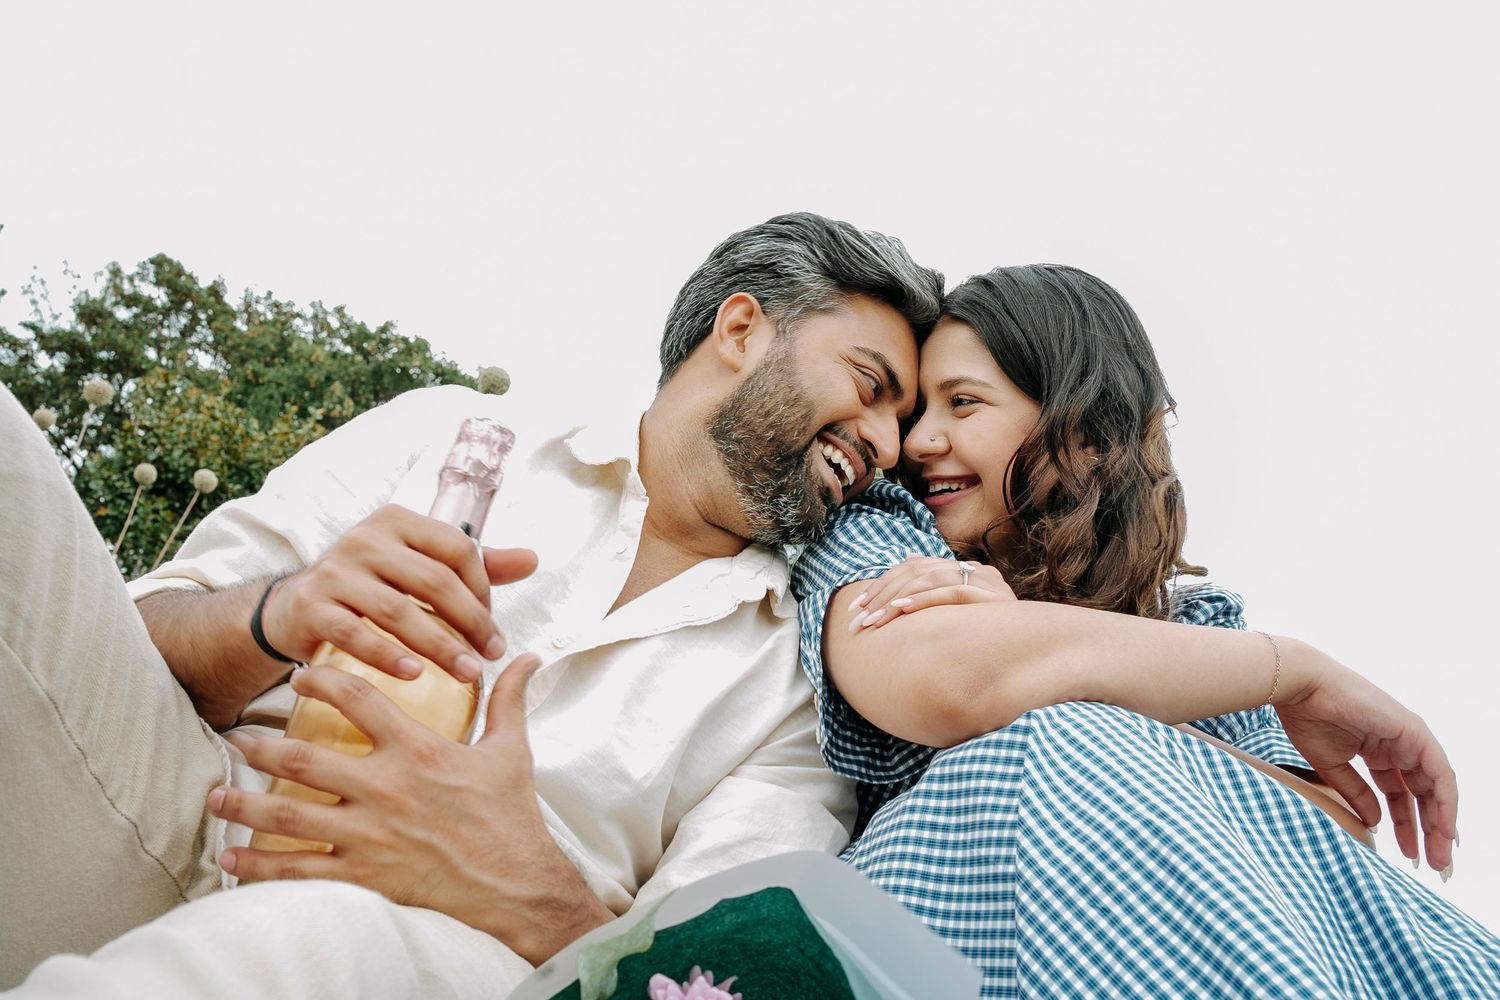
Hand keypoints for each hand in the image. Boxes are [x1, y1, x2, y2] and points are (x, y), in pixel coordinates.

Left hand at [209, 657, 614, 963]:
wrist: (515, 883)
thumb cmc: (511, 815)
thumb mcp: (512, 750)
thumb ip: (510, 699)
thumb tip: (531, 657)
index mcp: (417, 751)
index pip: (358, 702)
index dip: (323, 683)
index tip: (299, 677)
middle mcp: (385, 789)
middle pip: (303, 761)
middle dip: (260, 749)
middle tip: (235, 738)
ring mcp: (369, 835)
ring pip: (289, 818)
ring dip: (244, 806)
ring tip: (215, 796)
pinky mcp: (364, 876)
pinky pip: (299, 872)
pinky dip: (260, 867)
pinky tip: (232, 859)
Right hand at [263, 504, 538, 682]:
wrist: (296, 606)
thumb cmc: (372, 586)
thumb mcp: (419, 566)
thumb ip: (473, 564)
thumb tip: (532, 559)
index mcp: (397, 521)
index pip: (456, 548)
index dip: (483, 587)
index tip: (492, 624)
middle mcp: (364, 539)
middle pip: (433, 580)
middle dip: (470, 622)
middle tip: (490, 655)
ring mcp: (334, 572)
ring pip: (398, 610)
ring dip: (438, 646)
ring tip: (466, 673)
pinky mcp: (311, 607)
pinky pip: (355, 634)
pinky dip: (387, 657)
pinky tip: (414, 676)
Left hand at [845, 555, 1014, 630]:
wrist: (1041, 649)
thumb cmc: (993, 641)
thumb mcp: (960, 620)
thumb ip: (934, 601)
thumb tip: (901, 580)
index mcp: (964, 570)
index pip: (913, 567)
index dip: (882, 585)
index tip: (857, 608)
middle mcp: (974, 569)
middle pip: (916, 571)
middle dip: (881, 596)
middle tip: (857, 622)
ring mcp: (985, 580)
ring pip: (929, 579)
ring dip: (895, 600)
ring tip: (873, 620)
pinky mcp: (993, 597)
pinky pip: (952, 592)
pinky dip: (923, 599)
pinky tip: (901, 610)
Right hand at [1274, 641, 1458, 873]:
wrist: (1301, 688)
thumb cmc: (1308, 717)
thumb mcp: (1333, 766)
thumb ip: (1357, 794)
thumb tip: (1375, 824)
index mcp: (1379, 751)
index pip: (1403, 794)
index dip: (1407, 824)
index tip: (1411, 853)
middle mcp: (1400, 746)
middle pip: (1422, 795)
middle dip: (1428, 832)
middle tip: (1433, 865)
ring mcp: (1410, 739)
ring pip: (1436, 789)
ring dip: (1440, 824)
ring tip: (1439, 857)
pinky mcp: (1415, 733)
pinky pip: (1440, 774)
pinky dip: (1446, 802)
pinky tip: (1444, 829)